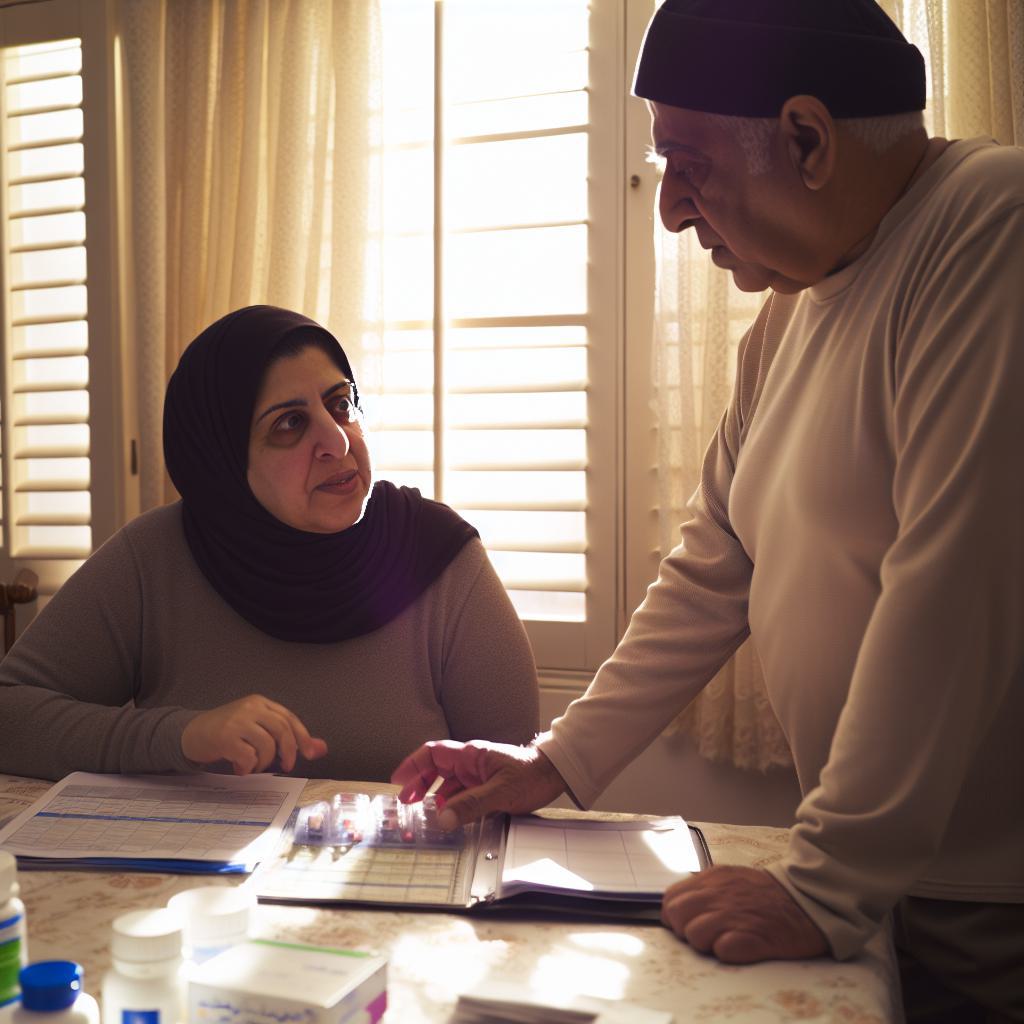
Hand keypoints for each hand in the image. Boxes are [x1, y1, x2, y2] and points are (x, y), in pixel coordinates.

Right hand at [181, 695, 327, 774]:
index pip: (289, 718)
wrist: (190, 733)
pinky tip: (240, 767)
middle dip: (288, 752)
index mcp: (260, 703)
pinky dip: (248, 766)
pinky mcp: (224, 736)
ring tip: (254, 766)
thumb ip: (288, 738)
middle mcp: (250, 708)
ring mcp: (237, 721)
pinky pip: (248, 755)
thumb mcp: (258, 729)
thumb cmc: (228, 732)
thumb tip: (321, 748)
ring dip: (264, 762)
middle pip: (282, 729)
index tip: (310, 755)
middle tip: (286, 767)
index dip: (303, 737)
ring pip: (266, 744)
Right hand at [390, 739, 565, 828]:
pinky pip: (461, 794)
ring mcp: (478, 774)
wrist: (555, 775)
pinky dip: (450, 804)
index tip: (398, 780)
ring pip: (447, 783)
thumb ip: (471, 805)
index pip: (433, 754)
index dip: (413, 765)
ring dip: (433, 796)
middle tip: (405, 802)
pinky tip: (448, 816)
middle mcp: (471, 762)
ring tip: (423, 813)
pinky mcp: (486, 786)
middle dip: (418, 782)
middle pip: (436, 768)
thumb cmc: (532, 775)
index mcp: (471, 755)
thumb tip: (442, 818)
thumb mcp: (501, 792)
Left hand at [660, 865, 827, 963]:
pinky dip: (726, 953)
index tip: (687, 923)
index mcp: (712, 878)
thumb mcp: (730, 879)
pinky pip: (722, 950)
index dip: (675, 916)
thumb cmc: (766, 894)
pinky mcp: (752, 937)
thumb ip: (704, 888)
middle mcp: (718, 894)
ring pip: (694, 935)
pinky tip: (739, 947)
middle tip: (706, 935)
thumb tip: (678, 906)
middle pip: (677, 917)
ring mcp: (734, 915)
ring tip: (725, 941)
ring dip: (705, 944)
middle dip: (685, 930)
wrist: (807, 900)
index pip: (671, 898)